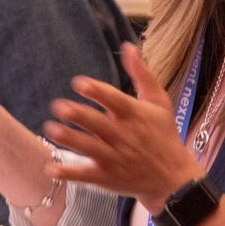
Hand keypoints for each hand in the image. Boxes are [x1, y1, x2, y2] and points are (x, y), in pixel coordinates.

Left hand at [43, 44, 195, 210]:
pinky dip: (68, 173)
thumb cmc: (163, 134)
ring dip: (69, 139)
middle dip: (78, 115)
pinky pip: (85, 175)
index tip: (79, 83)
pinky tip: (50, 168)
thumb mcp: (159, 102)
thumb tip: (128, 46)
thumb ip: (142, 74)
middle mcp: (124, 137)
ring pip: (89, 148)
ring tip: (50, 129)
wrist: (173, 179)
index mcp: (135, 115)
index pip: (115, 100)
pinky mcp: (107, 178)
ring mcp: (115, 158)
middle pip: (98, 124)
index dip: (97, 91)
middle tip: (58, 106)